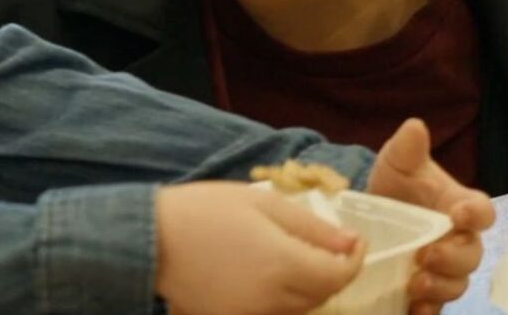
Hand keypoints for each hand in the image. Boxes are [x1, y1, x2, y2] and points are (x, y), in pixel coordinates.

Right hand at [155, 181, 363, 314]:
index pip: (340, 275)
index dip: (354, 260)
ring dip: (309, 287)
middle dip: (332, 272)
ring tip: (294, 257)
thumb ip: (311, 227)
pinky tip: (267, 275)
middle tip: (326, 245)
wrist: (152, 239)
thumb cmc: (206, 210)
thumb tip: (350, 242)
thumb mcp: (262, 204)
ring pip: (300, 309)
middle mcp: (275, 300)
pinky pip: (273, 314)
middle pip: (323, 296)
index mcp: (284, 265)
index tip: (355, 241)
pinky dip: (282, 299)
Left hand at [368, 119, 495, 313]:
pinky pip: (438, 307)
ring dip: (442, 286)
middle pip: (472, 254)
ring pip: (458, 283)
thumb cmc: (395, 187)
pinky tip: (415, 310)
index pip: (483, 212)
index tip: (457, 214)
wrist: (369, 218)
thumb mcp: (395, 164)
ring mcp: (446, 268)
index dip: (476, 215)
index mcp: (461, 207)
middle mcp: (460, 240)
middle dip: (453, 258)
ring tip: (416, 284)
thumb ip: (407, 149)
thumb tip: (415, 126)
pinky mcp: (428, 292)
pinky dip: (429, 310)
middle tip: (427, 256)